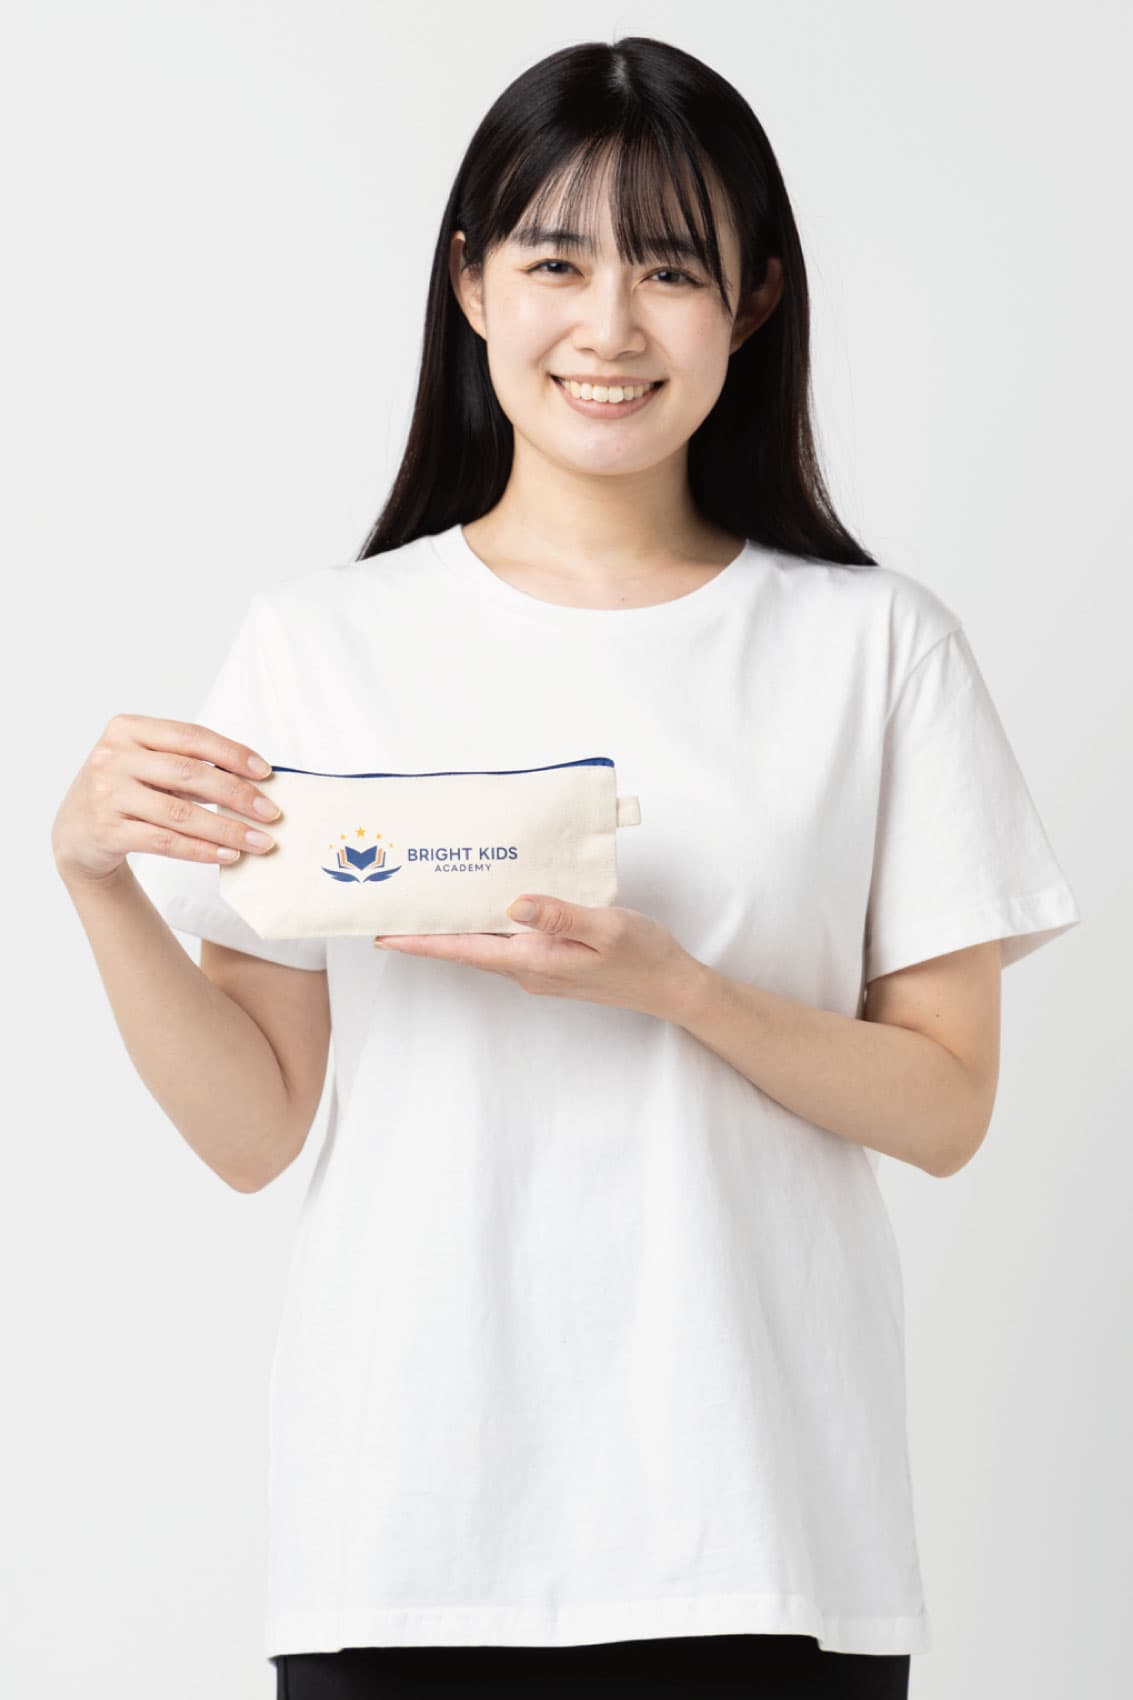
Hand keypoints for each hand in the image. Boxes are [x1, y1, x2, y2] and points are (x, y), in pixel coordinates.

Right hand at [51, 713, 283, 885]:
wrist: (75, 833)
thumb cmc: (126, 791)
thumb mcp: (148, 766)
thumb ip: (188, 764)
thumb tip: (254, 780)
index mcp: (128, 729)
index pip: (191, 736)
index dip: (232, 753)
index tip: (266, 772)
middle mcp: (113, 757)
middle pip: (189, 774)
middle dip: (237, 794)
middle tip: (271, 813)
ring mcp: (106, 795)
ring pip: (180, 813)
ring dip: (227, 829)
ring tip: (260, 841)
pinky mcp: (107, 831)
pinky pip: (166, 841)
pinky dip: (202, 850)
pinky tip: (229, 855)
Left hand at [372, 894, 705, 1022]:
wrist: (671, 987)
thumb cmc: (643, 956)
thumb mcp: (608, 928)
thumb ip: (561, 915)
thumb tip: (513, 904)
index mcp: (533, 960)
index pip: (464, 950)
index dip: (421, 942)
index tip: (382, 934)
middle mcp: (527, 968)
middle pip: (465, 947)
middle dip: (426, 931)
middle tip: (391, 906)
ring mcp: (537, 967)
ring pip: (483, 943)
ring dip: (453, 926)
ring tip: (423, 901)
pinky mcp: (550, 961)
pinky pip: (505, 941)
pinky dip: (483, 924)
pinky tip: (482, 903)